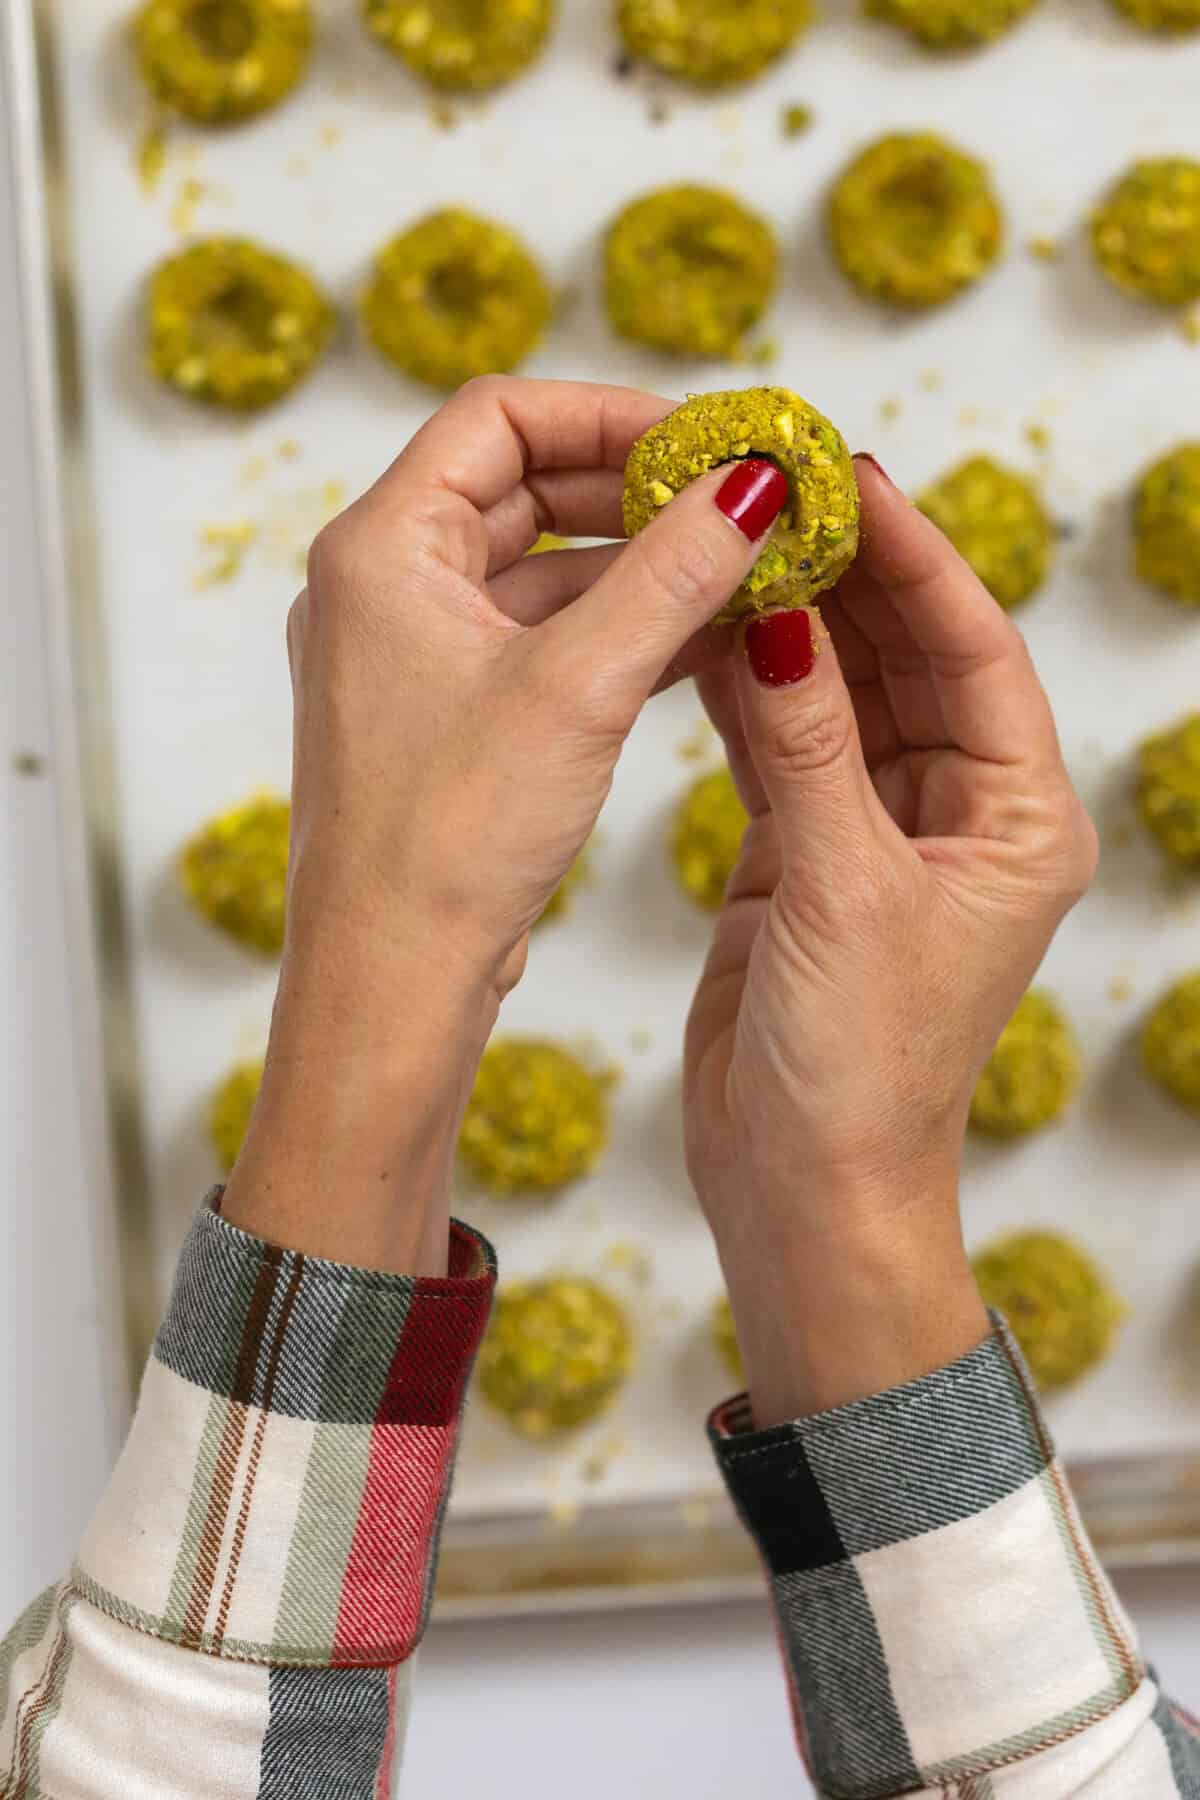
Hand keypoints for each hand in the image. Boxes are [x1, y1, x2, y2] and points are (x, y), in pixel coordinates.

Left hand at [222, 377, 788, 1273]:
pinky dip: (614, 632)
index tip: (709, 439)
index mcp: (380, 549)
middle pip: (520, 487)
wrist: (391, 984)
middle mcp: (381, 588)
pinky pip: (538, 641)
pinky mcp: (444, 718)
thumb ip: (674, 572)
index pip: (497, 418)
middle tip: (737, 500)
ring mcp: (409, 656)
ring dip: (635, 567)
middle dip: (635, 489)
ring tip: (739, 571)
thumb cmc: (451, 838)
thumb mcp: (581, 686)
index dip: (609, 412)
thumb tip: (756, 484)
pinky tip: (701, 642)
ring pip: (538, 570)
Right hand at [685, 456, 1098, 1422]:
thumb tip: (773, 619)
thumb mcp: (839, 887)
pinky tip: (707, 628)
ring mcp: (881, 833)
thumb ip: (805, 745)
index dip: (914, 556)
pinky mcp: (808, 857)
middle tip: (778, 481)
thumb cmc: (860, 1067)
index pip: (971, 650)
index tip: (850, 473)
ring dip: (792, 620)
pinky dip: (747, 690)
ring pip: (841, 693)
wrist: (804, 1188)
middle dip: (848, 572)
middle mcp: (959, 815)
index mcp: (1017, 819)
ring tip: (734, 532)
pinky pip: (784, 746)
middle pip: (908, 657)